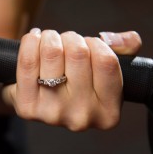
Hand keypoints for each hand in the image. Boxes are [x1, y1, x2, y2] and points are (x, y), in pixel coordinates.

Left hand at [2, 29, 141, 130]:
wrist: (40, 100)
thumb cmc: (76, 82)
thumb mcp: (106, 71)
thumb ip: (124, 50)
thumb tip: (122, 39)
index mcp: (108, 112)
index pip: (106, 61)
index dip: (95, 43)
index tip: (88, 43)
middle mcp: (82, 116)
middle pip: (77, 53)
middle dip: (70, 38)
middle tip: (65, 41)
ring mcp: (53, 113)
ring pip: (52, 52)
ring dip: (50, 37)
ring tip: (49, 40)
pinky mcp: (28, 107)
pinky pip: (28, 61)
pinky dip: (30, 42)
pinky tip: (34, 40)